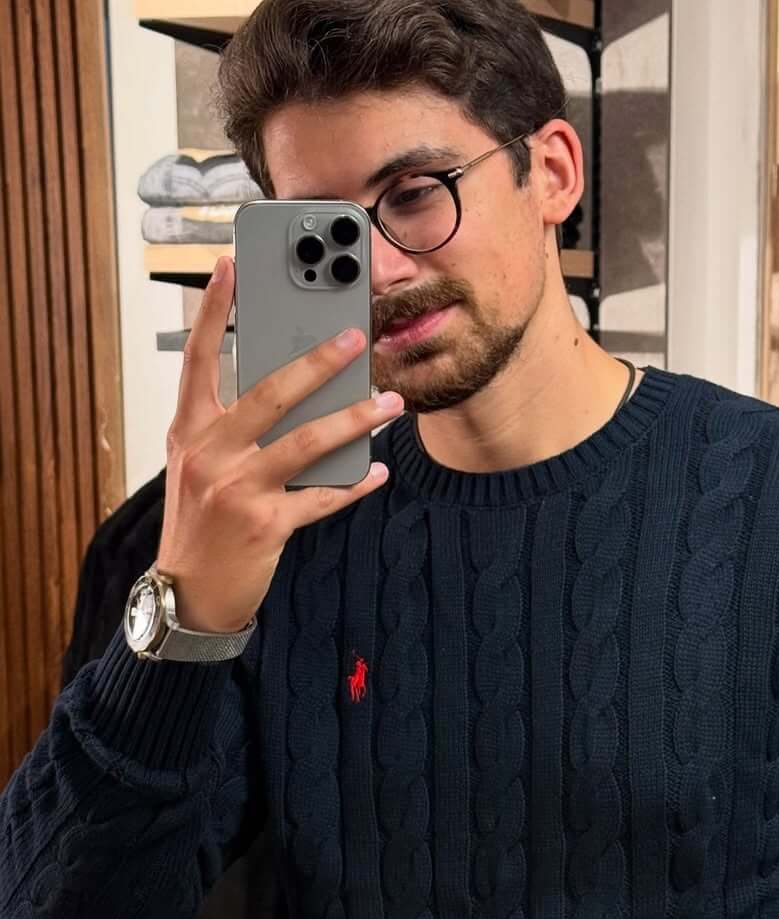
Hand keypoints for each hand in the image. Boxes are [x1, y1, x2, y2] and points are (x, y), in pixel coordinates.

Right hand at [158, 255, 401, 633]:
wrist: (190, 594)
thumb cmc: (200, 523)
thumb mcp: (200, 467)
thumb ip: (233, 428)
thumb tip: (291, 391)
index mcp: (190, 431)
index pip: (198, 358)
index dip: (213, 311)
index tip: (230, 266)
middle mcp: (210, 453)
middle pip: (270, 393)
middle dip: (317, 361)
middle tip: (355, 335)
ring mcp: (238, 489)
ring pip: (307, 442)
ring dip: (355, 419)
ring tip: (389, 401)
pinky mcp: (266, 524)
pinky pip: (322, 497)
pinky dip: (355, 484)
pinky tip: (378, 472)